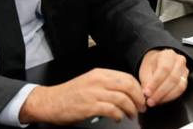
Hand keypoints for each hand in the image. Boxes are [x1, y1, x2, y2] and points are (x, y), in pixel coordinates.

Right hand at [18, 68, 145, 124]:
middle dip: (139, 98)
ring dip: (131, 109)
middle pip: (128, 86)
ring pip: (122, 99)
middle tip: (142, 107)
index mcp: (101, 73)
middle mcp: (99, 80)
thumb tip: (127, 92)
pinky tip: (118, 119)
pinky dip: (119, 116)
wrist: (50, 102)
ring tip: (131, 115)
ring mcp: (94, 93)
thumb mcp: (90, 82)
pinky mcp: (90, 106)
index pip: (127, 77)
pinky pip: (112, 110)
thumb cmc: (70, 94)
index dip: (138, 88)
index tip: (142, 97)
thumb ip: (107, 84)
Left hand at [139, 49, 189, 107]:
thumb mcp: (145, 70)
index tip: (147, 93)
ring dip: (166, 97)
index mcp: (168, 55)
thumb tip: (147, 95)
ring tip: (155, 102)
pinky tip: (162, 100)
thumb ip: (146, 82)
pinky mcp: (186, 79)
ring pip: (179, 86)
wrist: (159, 62)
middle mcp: (179, 61)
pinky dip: (170, 97)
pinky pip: (181, 90)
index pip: (164, 69)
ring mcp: (184, 70)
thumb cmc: (152, 65)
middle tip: (150, 101)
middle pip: (173, 79)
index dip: (155, 83)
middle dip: (160, 93)